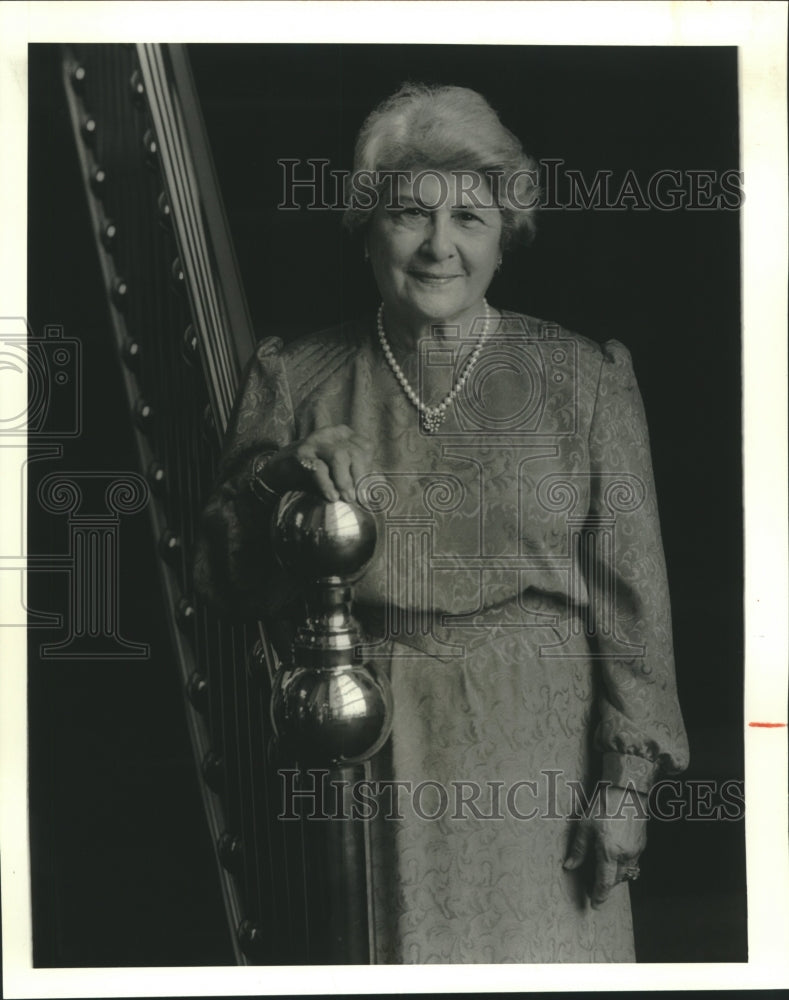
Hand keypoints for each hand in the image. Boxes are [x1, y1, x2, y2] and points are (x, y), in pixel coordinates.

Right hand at [261, 425, 374, 503]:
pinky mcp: (301, 454)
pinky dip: (327, 484)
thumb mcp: (340, 471)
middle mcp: (331, 434)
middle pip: (355, 451)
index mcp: (345, 434)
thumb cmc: (316, 472)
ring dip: (345, 480)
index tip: (369, 494)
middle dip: (360, 477)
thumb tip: (382, 487)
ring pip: (339, 456)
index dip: (370, 470)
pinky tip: (331, 497)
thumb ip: (359, 475)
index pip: (366, 448)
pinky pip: (318, 468)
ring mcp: (315, 442)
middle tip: (360, 499)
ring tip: (347, 498)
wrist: (281, 471)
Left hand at [563, 785, 647, 907]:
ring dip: (615, 875)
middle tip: (594, 886)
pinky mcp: (642, 845)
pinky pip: (632, 862)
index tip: (595, 906)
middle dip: (607, 885)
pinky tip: (615, 856)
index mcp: (609, 852)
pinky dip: (623, 865)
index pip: (605, 883)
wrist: (627, 792)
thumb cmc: (604, 806)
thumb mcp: (585, 825)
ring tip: (604, 871)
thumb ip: (578, 849)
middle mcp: (624, 855)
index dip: (600, 896)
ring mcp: (636, 851)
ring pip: (626, 872)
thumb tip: (569, 866)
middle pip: (616, 880)